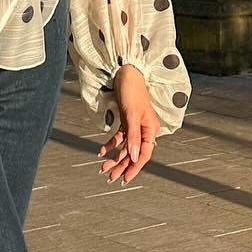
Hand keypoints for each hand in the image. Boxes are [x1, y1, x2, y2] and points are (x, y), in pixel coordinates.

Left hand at [97, 64, 159, 185]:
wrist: (126, 72)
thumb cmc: (132, 90)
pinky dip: (111, 144)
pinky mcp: (127, 121)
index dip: (134, 168)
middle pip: (133, 153)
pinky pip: (119, 138)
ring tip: (103, 168)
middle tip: (110, 178)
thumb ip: (133, 136)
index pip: (143, 154)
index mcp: (150, 129)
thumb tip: (133, 157)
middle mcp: (144, 130)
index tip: (125, 179)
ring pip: (125, 147)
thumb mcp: (131, 115)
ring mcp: (135, 126)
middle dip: (121, 166)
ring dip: (114, 158)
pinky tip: (101, 151)